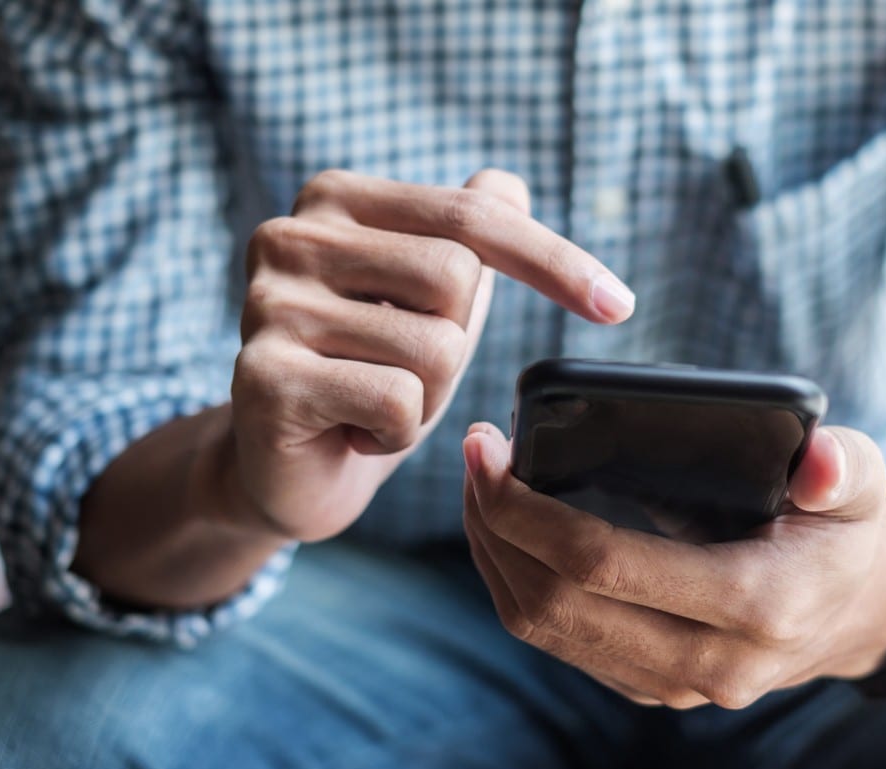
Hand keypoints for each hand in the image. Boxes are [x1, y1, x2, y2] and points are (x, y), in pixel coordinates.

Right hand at [226, 169, 635, 541]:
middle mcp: (291, 236)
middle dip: (457, 344)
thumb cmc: (368, 371)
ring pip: (435, 348)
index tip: (620, 306)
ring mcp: (269, 305)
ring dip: (428, 398)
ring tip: (373, 403)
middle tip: (404, 372)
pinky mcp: (265, 378)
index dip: (554, 260)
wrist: (286, 468)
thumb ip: (466, 233)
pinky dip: (395, 433)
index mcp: (335, 199)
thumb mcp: (428, 299)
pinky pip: (398, 401)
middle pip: (457, 278)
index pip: (473, 214)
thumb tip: (510, 182)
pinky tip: (352, 433)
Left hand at [461, 422, 885, 708]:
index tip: (492, 450)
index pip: (603, 564)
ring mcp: (674, 684)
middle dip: (495, 525)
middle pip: (555, 601)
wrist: (850, 609)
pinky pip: (557, 641)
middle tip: (477, 456)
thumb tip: (817, 464)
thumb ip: (841, 468)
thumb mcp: (860, 482)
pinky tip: (508, 529)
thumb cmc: (839, 527)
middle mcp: (710, 663)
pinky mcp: (647, 685)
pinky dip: (516, 581)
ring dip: (494, 555)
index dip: (528, 509)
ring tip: (480, 486)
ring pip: (543, 629)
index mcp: (756, 605)